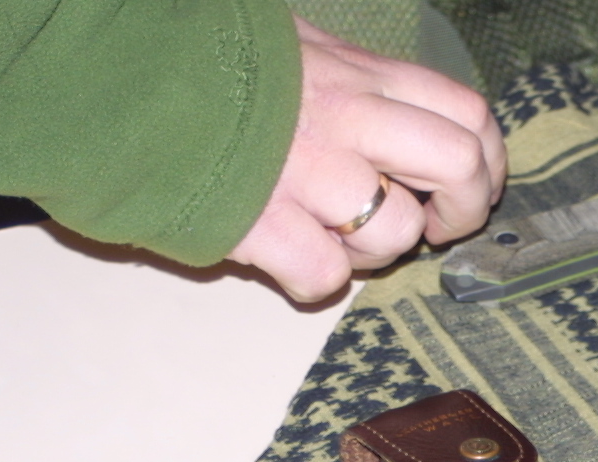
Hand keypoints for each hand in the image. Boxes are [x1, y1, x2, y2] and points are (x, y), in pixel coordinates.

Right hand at [230, 20, 506, 301]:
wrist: (113, 79)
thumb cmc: (203, 69)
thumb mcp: (293, 47)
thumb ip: (351, 77)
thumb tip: (401, 108)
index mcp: (358, 72)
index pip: (467, 112)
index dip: (484, 162)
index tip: (470, 188)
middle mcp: (346, 117)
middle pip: (458, 166)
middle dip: (461, 212)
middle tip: (431, 230)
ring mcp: (307, 172)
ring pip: (396, 232)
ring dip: (374, 252)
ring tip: (330, 235)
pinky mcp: (262, 222)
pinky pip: (325, 274)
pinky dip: (312, 279)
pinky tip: (284, 257)